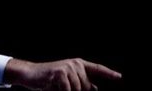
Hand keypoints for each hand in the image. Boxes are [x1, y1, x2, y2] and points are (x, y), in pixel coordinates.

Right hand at [4, 58, 121, 90]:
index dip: (110, 74)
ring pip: (77, 90)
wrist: (30, 74)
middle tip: (61, 87)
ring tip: (56, 87)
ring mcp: (68, 67)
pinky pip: (68, 90)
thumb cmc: (49, 80)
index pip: (98, 69)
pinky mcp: (60, 73)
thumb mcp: (67, 81)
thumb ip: (82, 83)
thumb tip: (94, 88)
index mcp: (79, 64)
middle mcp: (75, 64)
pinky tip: (53, 87)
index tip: (121, 78)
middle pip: (86, 87)